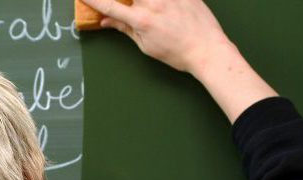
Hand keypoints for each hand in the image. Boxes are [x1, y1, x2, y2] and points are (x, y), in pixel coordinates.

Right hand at [80, 0, 231, 73]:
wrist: (208, 49)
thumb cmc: (178, 52)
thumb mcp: (147, 46)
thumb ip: (125, 29)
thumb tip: (107, 21)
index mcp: (142, 20)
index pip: (110, 6)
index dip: (94, 0)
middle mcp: (154, 2)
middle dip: (121, 0)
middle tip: (127, 8)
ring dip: (138, 1)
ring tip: (144, 12)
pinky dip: (157, 1)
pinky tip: (161, 8)